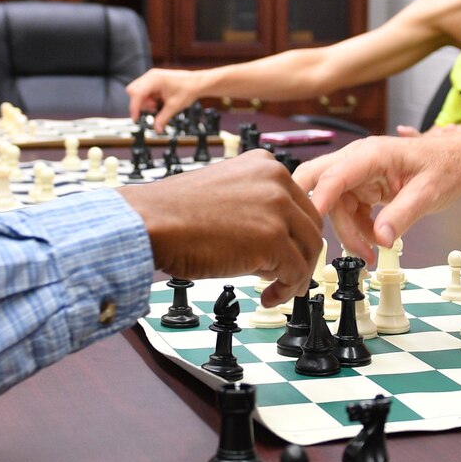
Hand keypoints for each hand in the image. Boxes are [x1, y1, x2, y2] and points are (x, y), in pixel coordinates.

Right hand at [118, 151, 322, 306]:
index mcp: (265, 164)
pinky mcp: (273, 239)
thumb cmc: (173, 213)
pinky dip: (285, 291)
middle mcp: (277, 179)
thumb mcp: (226, 193)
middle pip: (311, 226)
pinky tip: (266, 297)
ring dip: (295, 275)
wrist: (149, 222)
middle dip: (301, 255)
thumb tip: (276, 243)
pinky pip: (296, 273)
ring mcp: (277, 208)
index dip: (295, 234)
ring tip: (274, 289)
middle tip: (285, 275)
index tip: (287, 253)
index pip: (299, 204)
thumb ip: (255, 207)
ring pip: (309, 250)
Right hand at [126, 67, 207, 131]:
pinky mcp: (153, 81)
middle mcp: (150, 76)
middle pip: (133, 91)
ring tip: (158, 104)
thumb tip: (157, 129)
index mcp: (154, 79)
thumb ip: (163, 119)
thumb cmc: (188, 89)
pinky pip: (143, 91)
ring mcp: (151, 78)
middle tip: (154, 108)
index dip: (134, 107)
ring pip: (137, 92)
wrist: (197, 83)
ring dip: (145, 101)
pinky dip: (148, 99)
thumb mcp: (174, 107)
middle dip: (140, 103)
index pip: (136, 94)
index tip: (135, 119)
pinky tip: (159, 101)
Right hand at [294, 134, 460, 258]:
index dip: (318, 199)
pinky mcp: (363, 186)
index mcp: (372, 154)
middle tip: (313, 237)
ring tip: (370, 253)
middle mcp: (359, 160)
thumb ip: (403, 215)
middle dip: (314, 210)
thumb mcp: (428, 193)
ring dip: (346, 231)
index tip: (310, 223)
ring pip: (333, 203)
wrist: (458, 162)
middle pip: (317, 180)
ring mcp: (359, 173)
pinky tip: (373, 240)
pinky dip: (356, 229)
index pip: (335, 175)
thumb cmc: (446, 167)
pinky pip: (347, 210)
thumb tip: (381, 239)